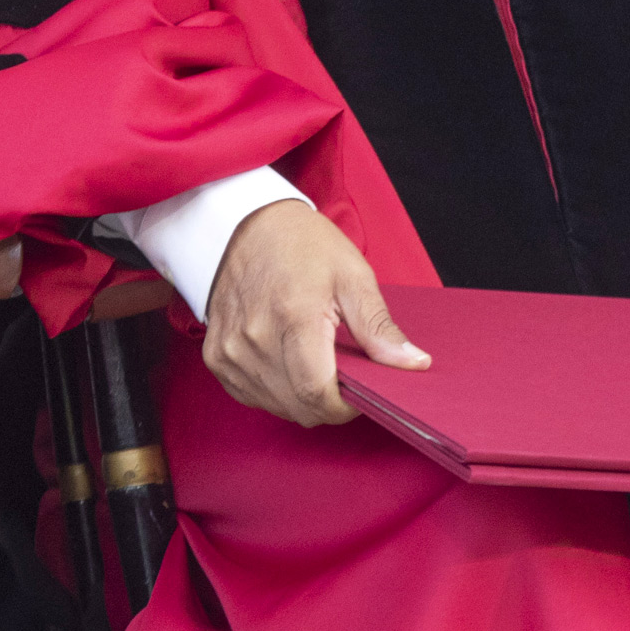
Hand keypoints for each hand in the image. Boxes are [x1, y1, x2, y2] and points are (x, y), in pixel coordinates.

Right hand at [202, 200, 428, 426]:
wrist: (243, 223)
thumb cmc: (302, 245)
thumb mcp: (352, 275)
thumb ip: (379, 326)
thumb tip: (414, 364)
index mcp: (293, 318)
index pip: (319, 395)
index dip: (346, 405)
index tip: (359, 390)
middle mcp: (254, 340)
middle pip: (300, 408)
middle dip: (328, 402)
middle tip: (340, 370)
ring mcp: (230, 350)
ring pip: (276, 406)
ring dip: (300, 397)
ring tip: (311, 360)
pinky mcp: (215, 356)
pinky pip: (250, 396)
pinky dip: (273, 391)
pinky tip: (284, 362)